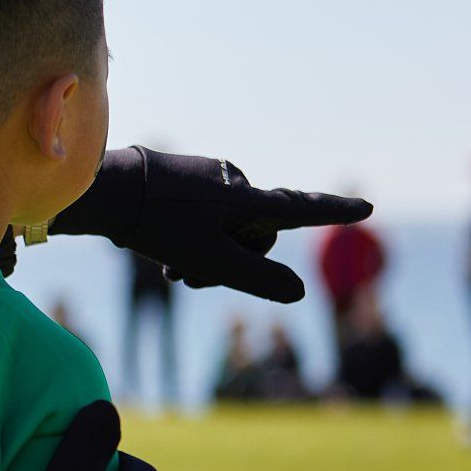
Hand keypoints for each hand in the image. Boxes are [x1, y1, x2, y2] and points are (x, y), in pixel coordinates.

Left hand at [54, 147, 372, 303]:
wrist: (104, 190)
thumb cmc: (156, 224)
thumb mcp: (209, 261)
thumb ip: (257, 279)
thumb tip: (300, 292)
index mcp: (247, 198)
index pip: (302, 209)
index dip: (335, 213)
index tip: (367, 206)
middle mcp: (235, 182)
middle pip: (253, 237)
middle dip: (229, 263)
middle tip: (186, 279)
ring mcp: (209, 177)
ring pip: (224, 231)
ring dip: (204, 256)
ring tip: (169, 270)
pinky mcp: (186, 177)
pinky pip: (202, 216)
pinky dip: (189, 238)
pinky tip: (157, 242)